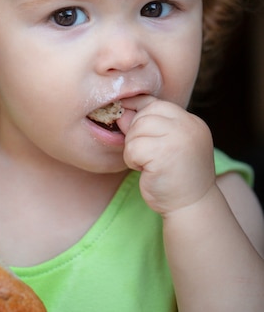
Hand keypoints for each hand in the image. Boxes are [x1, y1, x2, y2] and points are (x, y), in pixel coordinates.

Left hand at [121, 96, 215, 215]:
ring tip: (146, 163)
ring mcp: (179, 138)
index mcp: (191, 122)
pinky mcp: (165, 153)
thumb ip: (147, 126)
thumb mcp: (165, 145)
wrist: (191, 208)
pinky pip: (133, 148)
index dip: (138, 111)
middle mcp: (188, 126)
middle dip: (135, 133)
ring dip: (133, 148)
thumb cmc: (175, 177)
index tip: (129, 122)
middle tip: (144, 154)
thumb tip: (121, 111)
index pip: (156, 103)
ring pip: (136, 130)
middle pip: (144, 114)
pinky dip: (132, 160)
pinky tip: (145, 171)